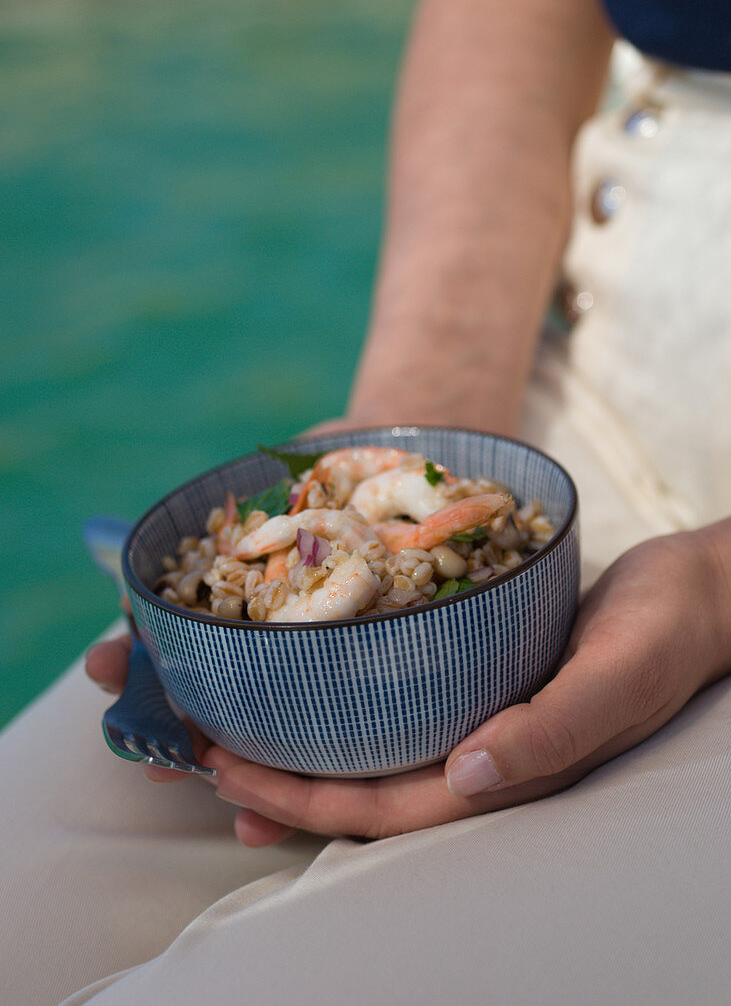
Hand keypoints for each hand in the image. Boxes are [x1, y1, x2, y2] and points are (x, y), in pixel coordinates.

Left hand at [202, 524, 730, 843]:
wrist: (692, 593)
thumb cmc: (661, 632)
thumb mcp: (617, 674)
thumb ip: (551, 729)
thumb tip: (470, 775)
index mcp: (507, 771)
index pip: (386, 808)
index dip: (304, 799)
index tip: (230, 770)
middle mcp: (480, 756)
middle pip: (362, 789)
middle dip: (278, 780)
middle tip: (200, 754)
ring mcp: (475, 718)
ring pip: (371, 750)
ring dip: (300, 747)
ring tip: (228, 736)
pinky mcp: (474, 676)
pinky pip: (396, 702)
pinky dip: (342, 700)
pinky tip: (306, 681)